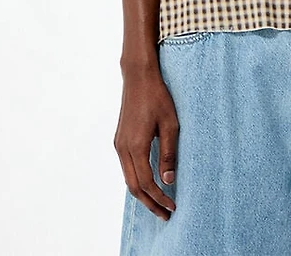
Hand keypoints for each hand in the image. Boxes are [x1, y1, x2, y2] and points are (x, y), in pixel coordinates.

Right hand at [114, 62, 178, 219]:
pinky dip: (137, 180)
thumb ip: (168, 154)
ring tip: (159, 202)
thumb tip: (169, 181)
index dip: (159, 198)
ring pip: (128, 178)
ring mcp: (119, 144)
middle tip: (165, 214)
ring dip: (142, 193)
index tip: (172, 207)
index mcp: (135, 146)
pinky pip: (126, 167)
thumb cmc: (157, 97)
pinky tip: (149, 182)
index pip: (146, 183)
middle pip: (133, 186)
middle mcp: (123, 148)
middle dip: (150, 203)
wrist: (138, 76)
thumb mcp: (170, 124)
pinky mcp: (120, 139)